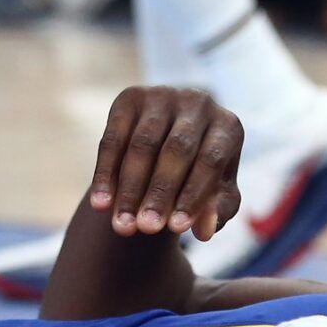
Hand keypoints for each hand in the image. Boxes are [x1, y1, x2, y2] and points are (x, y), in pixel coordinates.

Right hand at [89, 86, 243, 240]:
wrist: (169, 147)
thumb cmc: (199, 176)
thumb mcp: (214, 197)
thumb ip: (215, 212)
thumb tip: (205, 231)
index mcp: (227, 126)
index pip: (211, 160)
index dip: (193, 195)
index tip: (176, 230)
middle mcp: (199, 102)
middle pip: (176, 150)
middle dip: (160, 193)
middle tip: (146, 228)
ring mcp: (163, 95)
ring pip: (142, 145)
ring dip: (130, 189)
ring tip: (123, 226)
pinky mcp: (130, 98)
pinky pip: (113, 140)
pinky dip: (105, 175)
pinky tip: (99, 206)